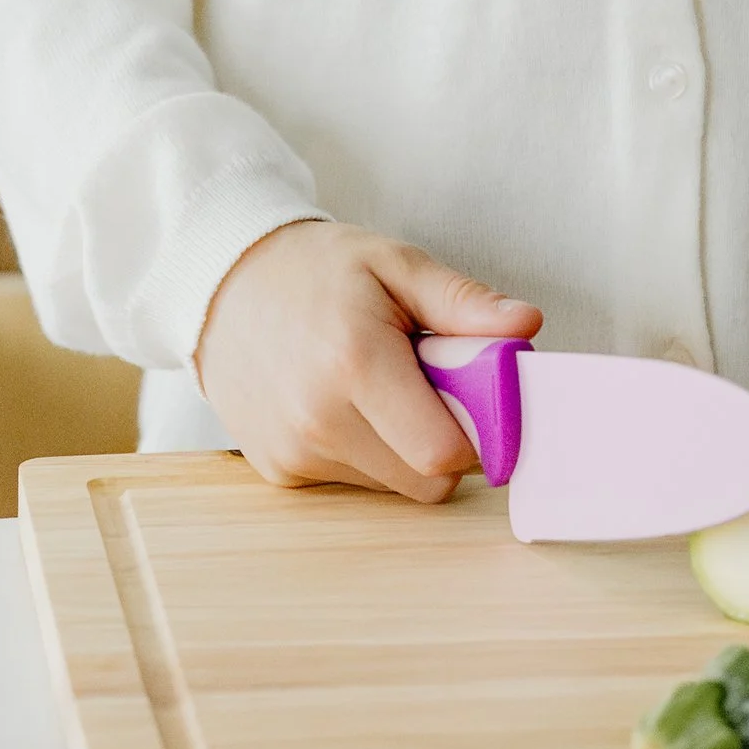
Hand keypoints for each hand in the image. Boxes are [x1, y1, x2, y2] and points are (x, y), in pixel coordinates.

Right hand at [194, 220, 541, 502]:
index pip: (446, 452)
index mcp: (355, 363)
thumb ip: (462, 302)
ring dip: (403, 446)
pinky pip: (354, 482)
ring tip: (377, 386)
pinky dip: (365, 451)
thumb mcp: (395, 263)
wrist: (222, 285)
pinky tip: (342, 403)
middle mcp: (319, 421)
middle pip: (426, 479)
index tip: (476, 394)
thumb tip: (526, 325)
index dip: (478, 429)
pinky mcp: (280, 472)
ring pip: (393, 485)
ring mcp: (294, 453)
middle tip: (427, 383)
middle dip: (445, 438)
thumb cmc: (315, 270)